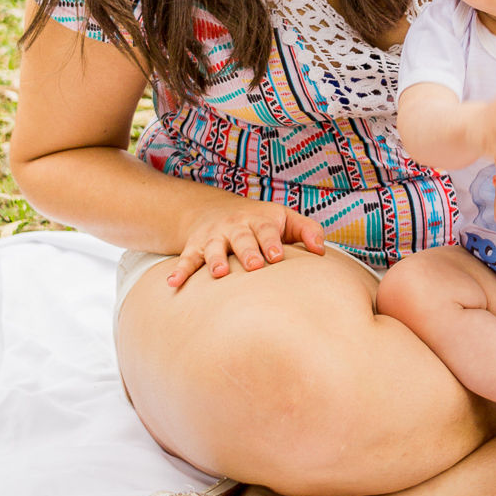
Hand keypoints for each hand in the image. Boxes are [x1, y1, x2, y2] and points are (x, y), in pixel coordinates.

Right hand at [167, 202, 326, 287]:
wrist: (217, 210)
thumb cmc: (263, 223)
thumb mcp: (286, 220)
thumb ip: (307, 231)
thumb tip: (322, 251)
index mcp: (260, 220)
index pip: (267, 231)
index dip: (271, 243)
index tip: (277, 257)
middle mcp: (235, 226)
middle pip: (241, 238)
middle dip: (247, 251)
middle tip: (254, 266)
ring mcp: (214, 236)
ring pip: (213, 247)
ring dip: (214, 260)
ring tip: (218, 274)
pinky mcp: (195, 247)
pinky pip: (186, 259)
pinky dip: (180, 271)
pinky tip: (173, 284)